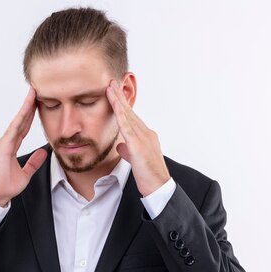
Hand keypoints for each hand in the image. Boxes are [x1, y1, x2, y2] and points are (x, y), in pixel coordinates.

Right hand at [0, 86, 47, 206]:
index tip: (37, 103)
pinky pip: (13, 130)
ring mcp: (4, 143)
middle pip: (21, 120)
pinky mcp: (3, 147)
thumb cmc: (6, 186)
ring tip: (33, 94)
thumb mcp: (25, 173)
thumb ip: (34, 162)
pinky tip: (26, 110)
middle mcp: (7, 142)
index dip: (31, 115)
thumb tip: (43, 153)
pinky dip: (20, 119)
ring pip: (17, 122)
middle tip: (36, 91)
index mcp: (11, 147)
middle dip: (29, 106)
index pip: (24, 127)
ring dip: (25, 108)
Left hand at [105, 79, 170, 196]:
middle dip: (120, 97)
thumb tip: (119, 146)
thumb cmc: (148, 177)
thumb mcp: (135, 161)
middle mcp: (147, 134)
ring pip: (129, 116)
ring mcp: (144, 139)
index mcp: (146, 137)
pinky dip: (121, 116)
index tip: (114, 93)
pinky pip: (128, 128)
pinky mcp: (139, 147)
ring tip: (110, 88)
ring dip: (118, 101)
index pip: (131, 117)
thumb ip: (128, 151)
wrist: (159, 189)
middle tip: (111, 82)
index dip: (122, 104)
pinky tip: (115, 106)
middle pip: (130, 112)